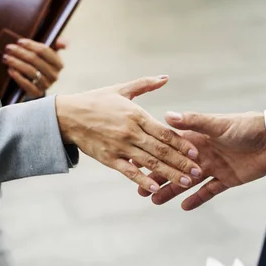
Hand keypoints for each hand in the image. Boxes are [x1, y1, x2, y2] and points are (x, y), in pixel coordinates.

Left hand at [2, 37, 67, 97]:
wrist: (39, 83)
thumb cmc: (42, 64)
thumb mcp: (51, 54)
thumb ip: (58, 45)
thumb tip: (63, 42)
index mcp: (59, 64)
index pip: (44, 51)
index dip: (30, 45)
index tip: (19, 41)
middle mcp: (54, 75)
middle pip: (35, 60)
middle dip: (20, 52)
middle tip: (8, 48)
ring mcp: (46, 85)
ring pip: (30, 71)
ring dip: (16, 63)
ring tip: (6, 57)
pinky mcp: (37, 93)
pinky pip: (26, 84)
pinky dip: (17, 76)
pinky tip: (10, 69)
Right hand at [55, 76, 201, 192]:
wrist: (67, 116)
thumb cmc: (96, 100)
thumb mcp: (122, 89)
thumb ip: (146, 84)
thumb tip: (166, 77)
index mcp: (136, 115)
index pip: (165, 132)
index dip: (182, 143)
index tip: (196, 152)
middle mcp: (130, 132)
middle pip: (161, 150)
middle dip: (181, 162)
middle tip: (198, 172)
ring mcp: (120, 147)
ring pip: (149, 163)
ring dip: (169, 174)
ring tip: (185, 182)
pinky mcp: (109, 159)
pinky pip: (129, 172)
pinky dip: (143, 180)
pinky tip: (156, 188)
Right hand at [137, 111, 265, 209]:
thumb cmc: (245, 126)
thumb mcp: (217, 123)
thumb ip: (193, 121)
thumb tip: (167, 115)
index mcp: (198, 139)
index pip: (171, 148)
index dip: (154, 155)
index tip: (137, 162)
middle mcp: (203, 154)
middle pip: (176, 168)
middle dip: (159, 177)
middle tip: (141, 189)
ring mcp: (214, 167)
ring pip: (188, 182)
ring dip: (172, 190)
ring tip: (155, 200)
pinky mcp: (227, 179)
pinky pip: (209, 191)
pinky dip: (198, 199)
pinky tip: (183, 207)